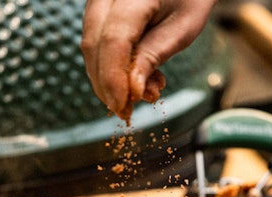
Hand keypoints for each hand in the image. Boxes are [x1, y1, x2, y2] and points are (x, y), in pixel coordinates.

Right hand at [81, 0, 216, 121]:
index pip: (113, 40)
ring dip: (109, 79)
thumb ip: (153, 57)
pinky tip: (136, 77)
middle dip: (107, 85)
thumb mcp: (181, 29)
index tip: (123, 107)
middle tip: (127, 112)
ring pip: (90, 46)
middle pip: (94, 45)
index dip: (114, 79)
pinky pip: (95, 41)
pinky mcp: (97, 10)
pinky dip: (110, 66)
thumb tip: (132, 92)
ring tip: (141, 92)